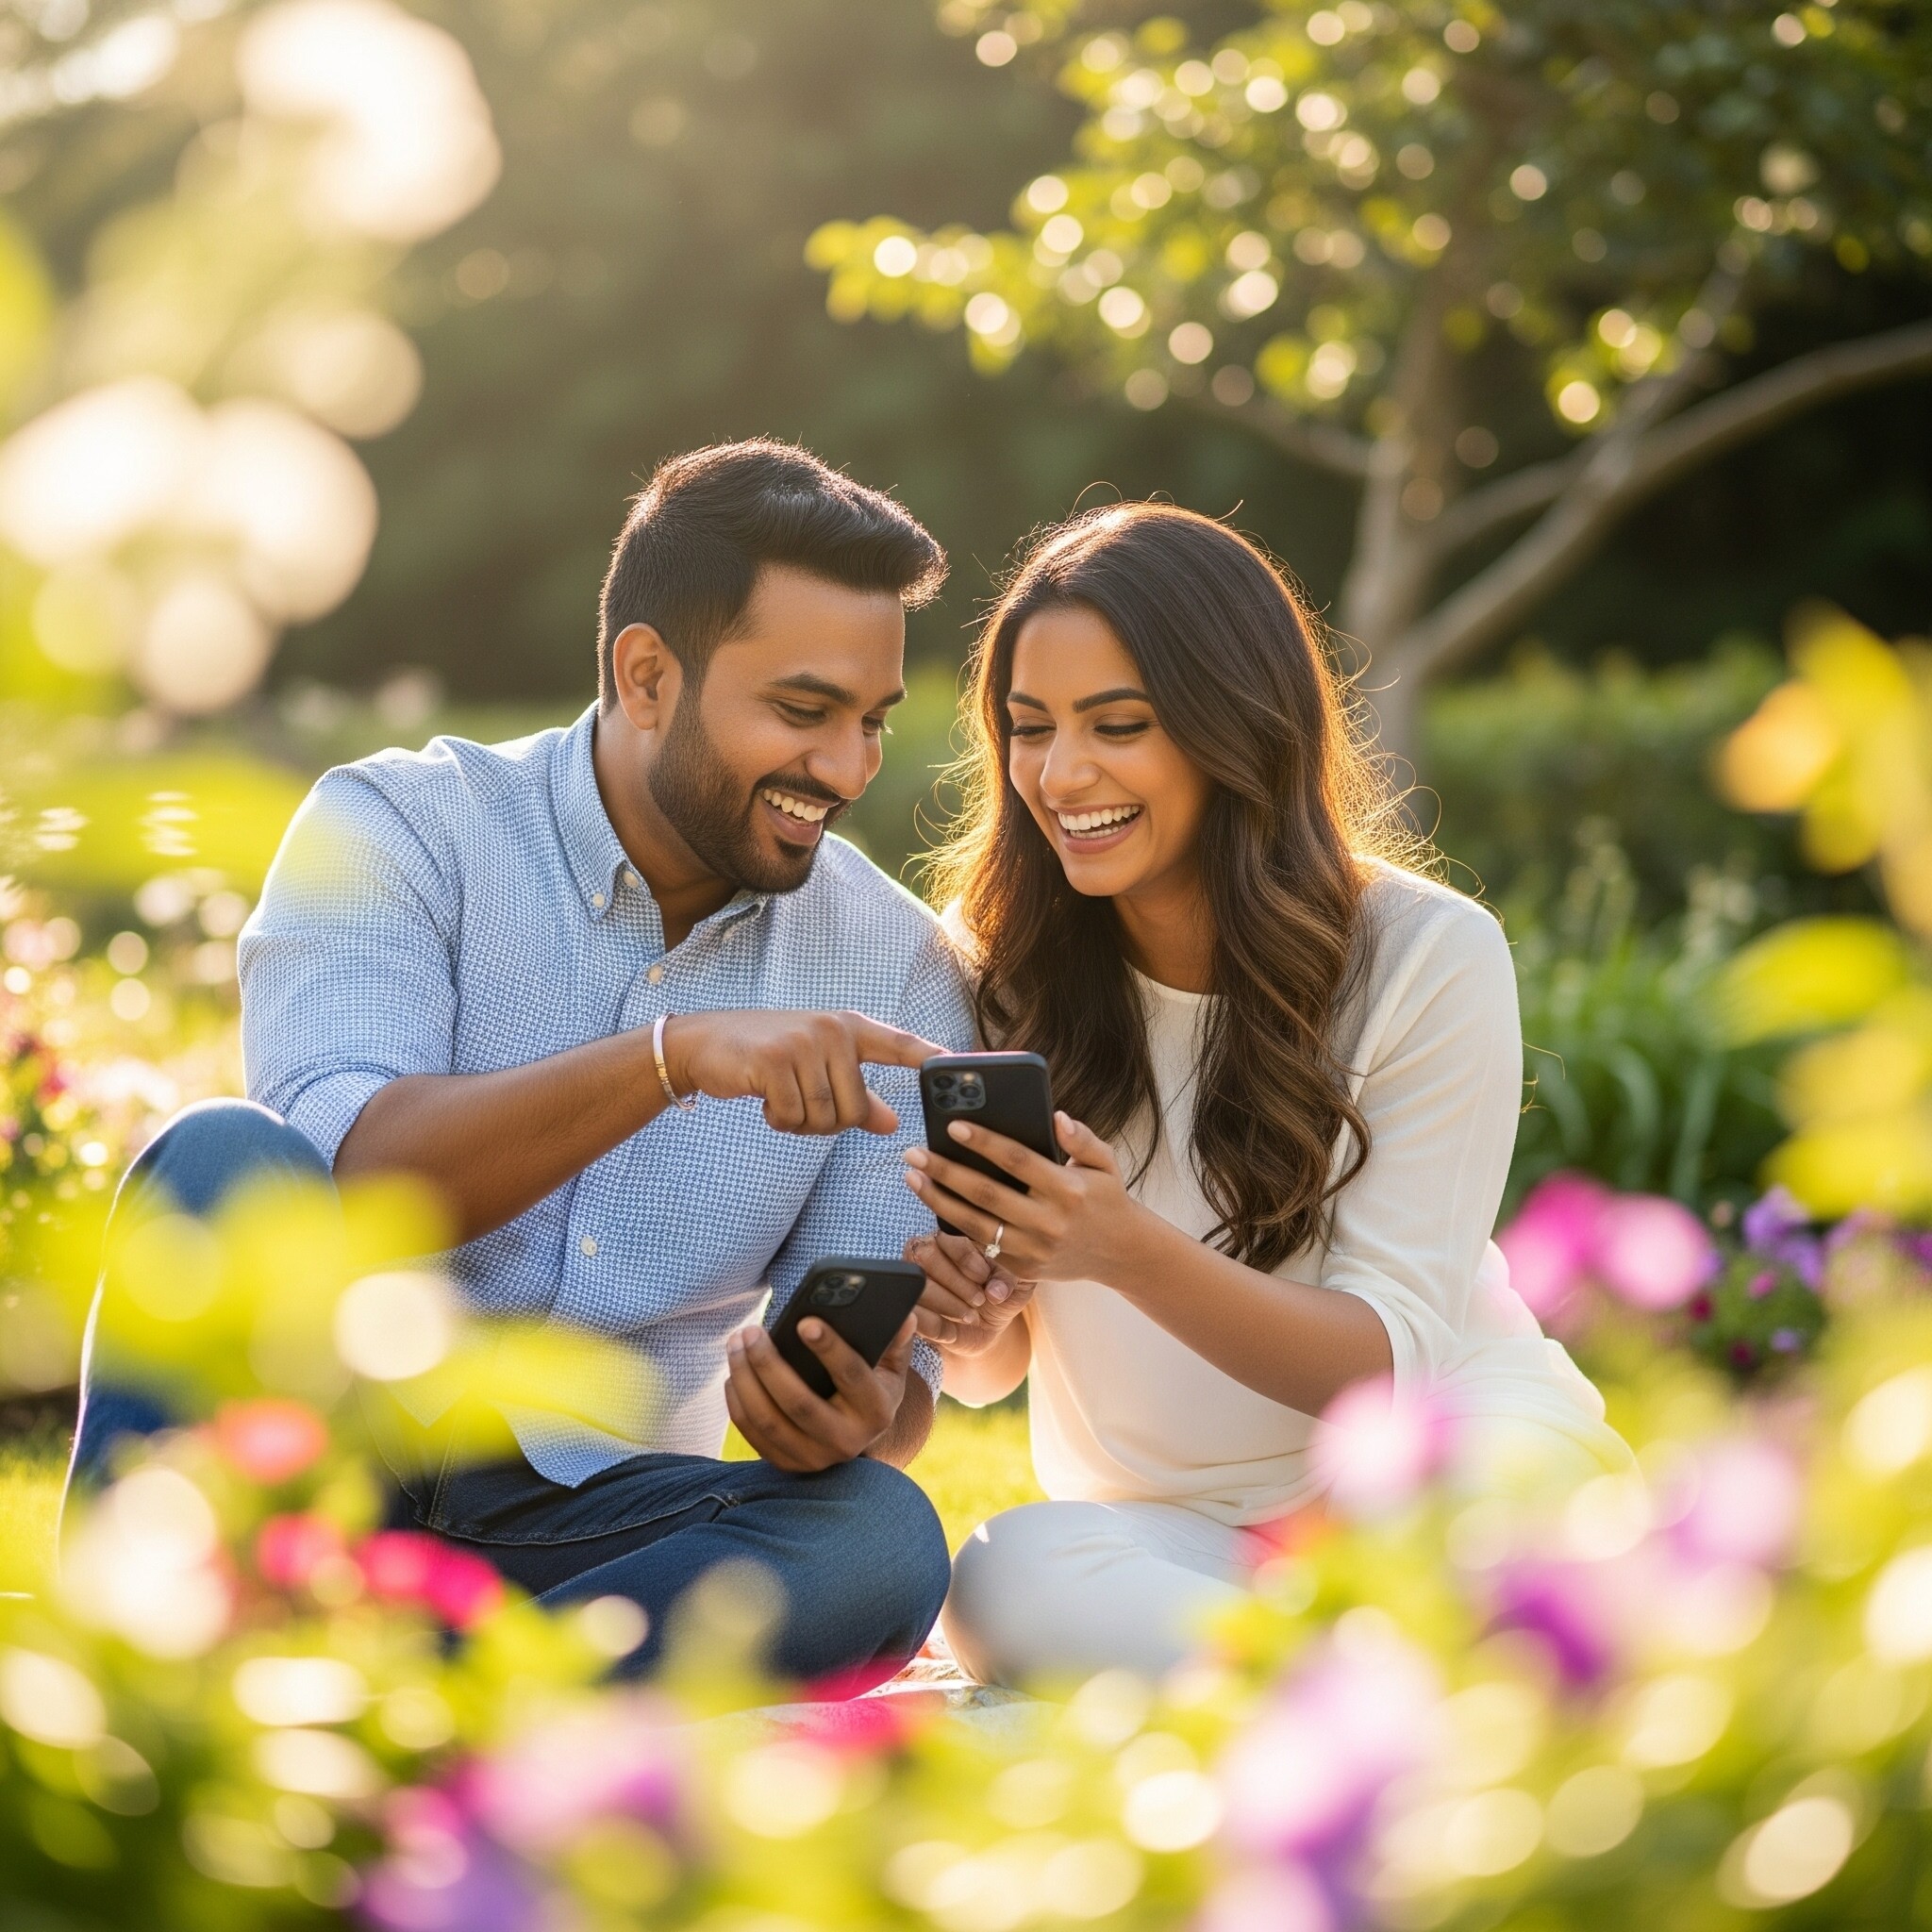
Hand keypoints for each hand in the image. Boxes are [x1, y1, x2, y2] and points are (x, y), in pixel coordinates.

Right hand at [660, 1009, 941, 1134]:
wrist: (708, 1042)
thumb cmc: (771, 1056)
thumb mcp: (818, 1069)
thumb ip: (858, 1095)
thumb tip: (892, 1124)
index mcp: (849, 1028)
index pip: (899, 1044)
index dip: (930, 1056)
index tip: (962, 1063)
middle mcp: (832, 1031)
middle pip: (855, 1109)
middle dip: (828, 1123)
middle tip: (801, 1106)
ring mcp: (802, 1044)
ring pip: (823, 1118)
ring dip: (800, 1124)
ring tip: (782, 1100)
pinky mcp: (773, 1062)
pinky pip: (792, 1116)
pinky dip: (779, 1121)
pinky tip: (765, 1101)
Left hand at [723, 1313, 913, 1471]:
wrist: (857, 1439)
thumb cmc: (871, 1390)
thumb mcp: (890, 1369)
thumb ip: (895, 1343)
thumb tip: (905, 1317)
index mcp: (877, 1411)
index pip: (852, 1376)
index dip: (829, 1348)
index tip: (805, 1321)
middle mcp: (847, 1441)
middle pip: (798, 1403)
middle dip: (769, 1364)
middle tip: (750, 1331)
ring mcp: (815, 1458)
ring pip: (768, 1419)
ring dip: (745, 1378)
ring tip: (736, 1344)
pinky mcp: (787, 1465)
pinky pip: (753, 1433)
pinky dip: (738, 1401)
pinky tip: (734, 1372)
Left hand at [903, 1112, 1136, 1283]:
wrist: (1120, 1253)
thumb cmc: (1106, 1198)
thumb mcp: (1105, 1162)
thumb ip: (1082, 1138)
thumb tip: (1056, 1116)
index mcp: (1068, 1190)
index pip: (1018, 1161)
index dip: (984, 1142)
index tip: (953, 1126)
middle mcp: (1049, 1221)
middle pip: (986, 1194)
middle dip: (945, 1171)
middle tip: (914, 1153)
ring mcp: (1034, 1249)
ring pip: (975, 1224)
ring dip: (938, 1200)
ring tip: (913, 1177)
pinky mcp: (1023, 1268)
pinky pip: (982, 1245)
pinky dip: (955, 1224)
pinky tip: (935, 1202)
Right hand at [904, 1230, 1032, 1354]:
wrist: (990, 1326)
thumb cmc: (1002, 1291)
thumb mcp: (1018, 1283)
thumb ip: (1011, 1279)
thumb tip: (996, 1291)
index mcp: (952, 1238)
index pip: (946, 1237)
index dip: (964, 1257)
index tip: (984, 1276)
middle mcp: (926, 1256)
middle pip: (924, 1256)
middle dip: (955, 1281)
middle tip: (979, 1299)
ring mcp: (914, 1283)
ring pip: (917, 1286)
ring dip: (946, 1303)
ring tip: (971, 1316)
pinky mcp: (910, 1312)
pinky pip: (912, 1315)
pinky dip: (932, 1324)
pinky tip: (954, 1329)